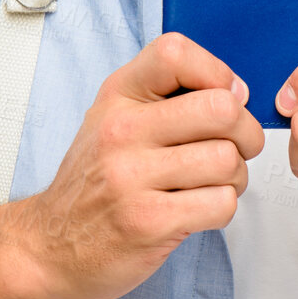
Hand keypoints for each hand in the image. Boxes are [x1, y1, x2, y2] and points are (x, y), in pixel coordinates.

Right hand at [16, 32, 263, 298]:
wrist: (51, 245)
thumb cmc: (96, 182)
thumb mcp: (114, 119)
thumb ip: (166, 98)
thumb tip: (236, 92)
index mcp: (117, 96)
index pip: (175, 53)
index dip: (217, 72)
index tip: (224, 97)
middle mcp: (121, 130)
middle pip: (220, 109)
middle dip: (246, 133)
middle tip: (237, 148)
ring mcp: (131, 177)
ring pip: (227, 160)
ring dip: (236, 177)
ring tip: (213, 183)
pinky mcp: (148, 221)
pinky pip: (221, 203)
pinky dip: (222, 207)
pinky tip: (199, 208)